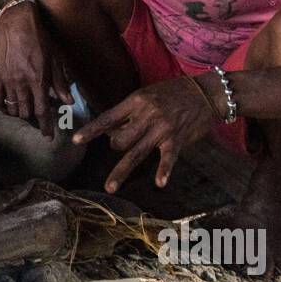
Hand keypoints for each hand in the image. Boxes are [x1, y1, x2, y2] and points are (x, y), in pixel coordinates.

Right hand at [0, 3, 71, 137]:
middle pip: (26, 113)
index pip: (42, 112)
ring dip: (20, 112)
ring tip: (25, 109)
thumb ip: (59, 82)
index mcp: (38, 80)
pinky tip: (8, 105)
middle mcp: (21, 83)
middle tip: (38, 116)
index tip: (48, 136)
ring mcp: (6, 80)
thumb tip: (68, 101)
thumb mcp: (54, 58)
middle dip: (33, 118)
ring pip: (12, 108)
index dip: (46, 127)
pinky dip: (3, 106)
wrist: (16, 22)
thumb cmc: (39, 38)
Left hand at [72, 76, 217, 191]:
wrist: (206, 93)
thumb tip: (111, 129)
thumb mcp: (148, 95)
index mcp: (136, 102)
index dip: (91, 131)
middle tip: (119, 146)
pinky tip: (159, 184)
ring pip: (135, 153)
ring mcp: (161, 129)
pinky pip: (167, 159)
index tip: (74, 141)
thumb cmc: (174, 93)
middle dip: (114, 147)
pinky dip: (164, 171)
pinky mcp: (177, 140)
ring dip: (120, 172)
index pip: (108, 118)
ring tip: (110, 188)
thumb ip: (130, 112)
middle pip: (119, 140)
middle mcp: (146, 116)